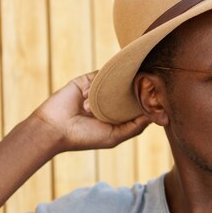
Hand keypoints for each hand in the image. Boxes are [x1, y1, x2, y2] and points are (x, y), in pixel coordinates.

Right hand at [30, 71, 150, 152]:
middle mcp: (109, 102)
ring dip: (116, 87)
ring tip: (114, 95)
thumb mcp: (114, 136)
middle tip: (145, 86)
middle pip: (128, 90)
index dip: (146, 101)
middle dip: (136, 88)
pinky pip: (101, 75)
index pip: (136, 105)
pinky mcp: (87, 81)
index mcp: (117, 116)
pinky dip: (100, 83)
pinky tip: (88, 99)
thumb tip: (154, 116)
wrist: (54, 128)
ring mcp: (98, 90)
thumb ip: (134, 127)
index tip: (156, 98)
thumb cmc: (84, 137)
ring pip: (116, 81)